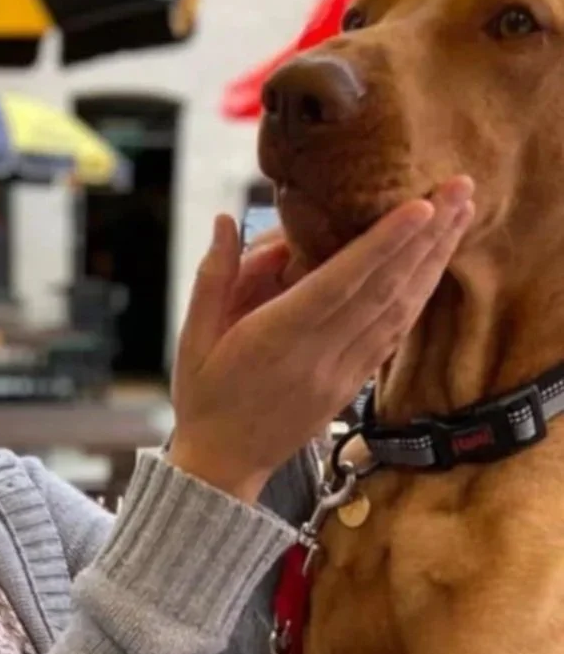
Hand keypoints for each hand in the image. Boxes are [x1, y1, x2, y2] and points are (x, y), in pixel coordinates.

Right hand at [168, 176, 475, 501]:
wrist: (223, 465)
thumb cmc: (203, 399)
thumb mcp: (191, 339)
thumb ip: (211, 278)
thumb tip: (224, 221)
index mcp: (274, 340)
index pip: (338, 285)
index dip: (380, 245)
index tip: (418, 207)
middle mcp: (317, 357)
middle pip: (382, 291)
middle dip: (425, 237)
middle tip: (460, 188)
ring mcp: (341, 375)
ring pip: (398, 312)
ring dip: (433, 261)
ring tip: (460, 214)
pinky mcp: (352, 387)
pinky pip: (393, 336)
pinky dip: (419, 297)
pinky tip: (436, 266)